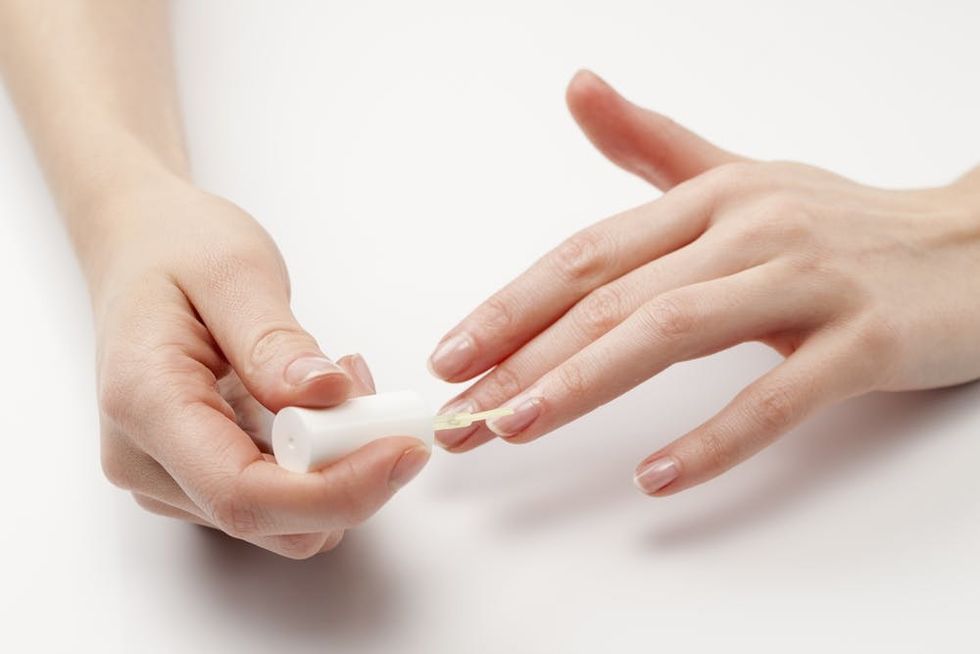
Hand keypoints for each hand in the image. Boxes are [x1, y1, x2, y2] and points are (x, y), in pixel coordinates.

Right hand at [93, 180, 429, 557]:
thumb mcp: (233, 271)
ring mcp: (173, 479)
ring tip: (341, 379)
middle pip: (272, 521)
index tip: (402, 450)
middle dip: (350, 473)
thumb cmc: (176, 249)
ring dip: (341, 464)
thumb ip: (275, 342)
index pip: (243, 495)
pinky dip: (324, 461)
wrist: (141, 248)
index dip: (335, 491)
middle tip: (375, 396)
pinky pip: (282, 499)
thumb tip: (326, 396)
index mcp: (145, 405)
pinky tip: (323, 400)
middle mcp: (148, 462)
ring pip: (287, 520)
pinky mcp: (201, 478)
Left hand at [428, 70, 979, 495]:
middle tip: (459, 413)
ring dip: (584, 384)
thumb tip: (578, 89)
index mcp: (710, 199)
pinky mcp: (862, 341)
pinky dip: (713, 440)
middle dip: (524, 357)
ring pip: (673, 334)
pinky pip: (777, 397)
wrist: (974, 246)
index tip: (452, 353)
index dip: (512, 305)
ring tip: (515, 428)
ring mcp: (805, 283)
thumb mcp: (741, 174)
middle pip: (612, 297)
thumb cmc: (842, 221)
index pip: (587, 255)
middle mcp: (747, 230)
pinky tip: (655, 478)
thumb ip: (653, 145)